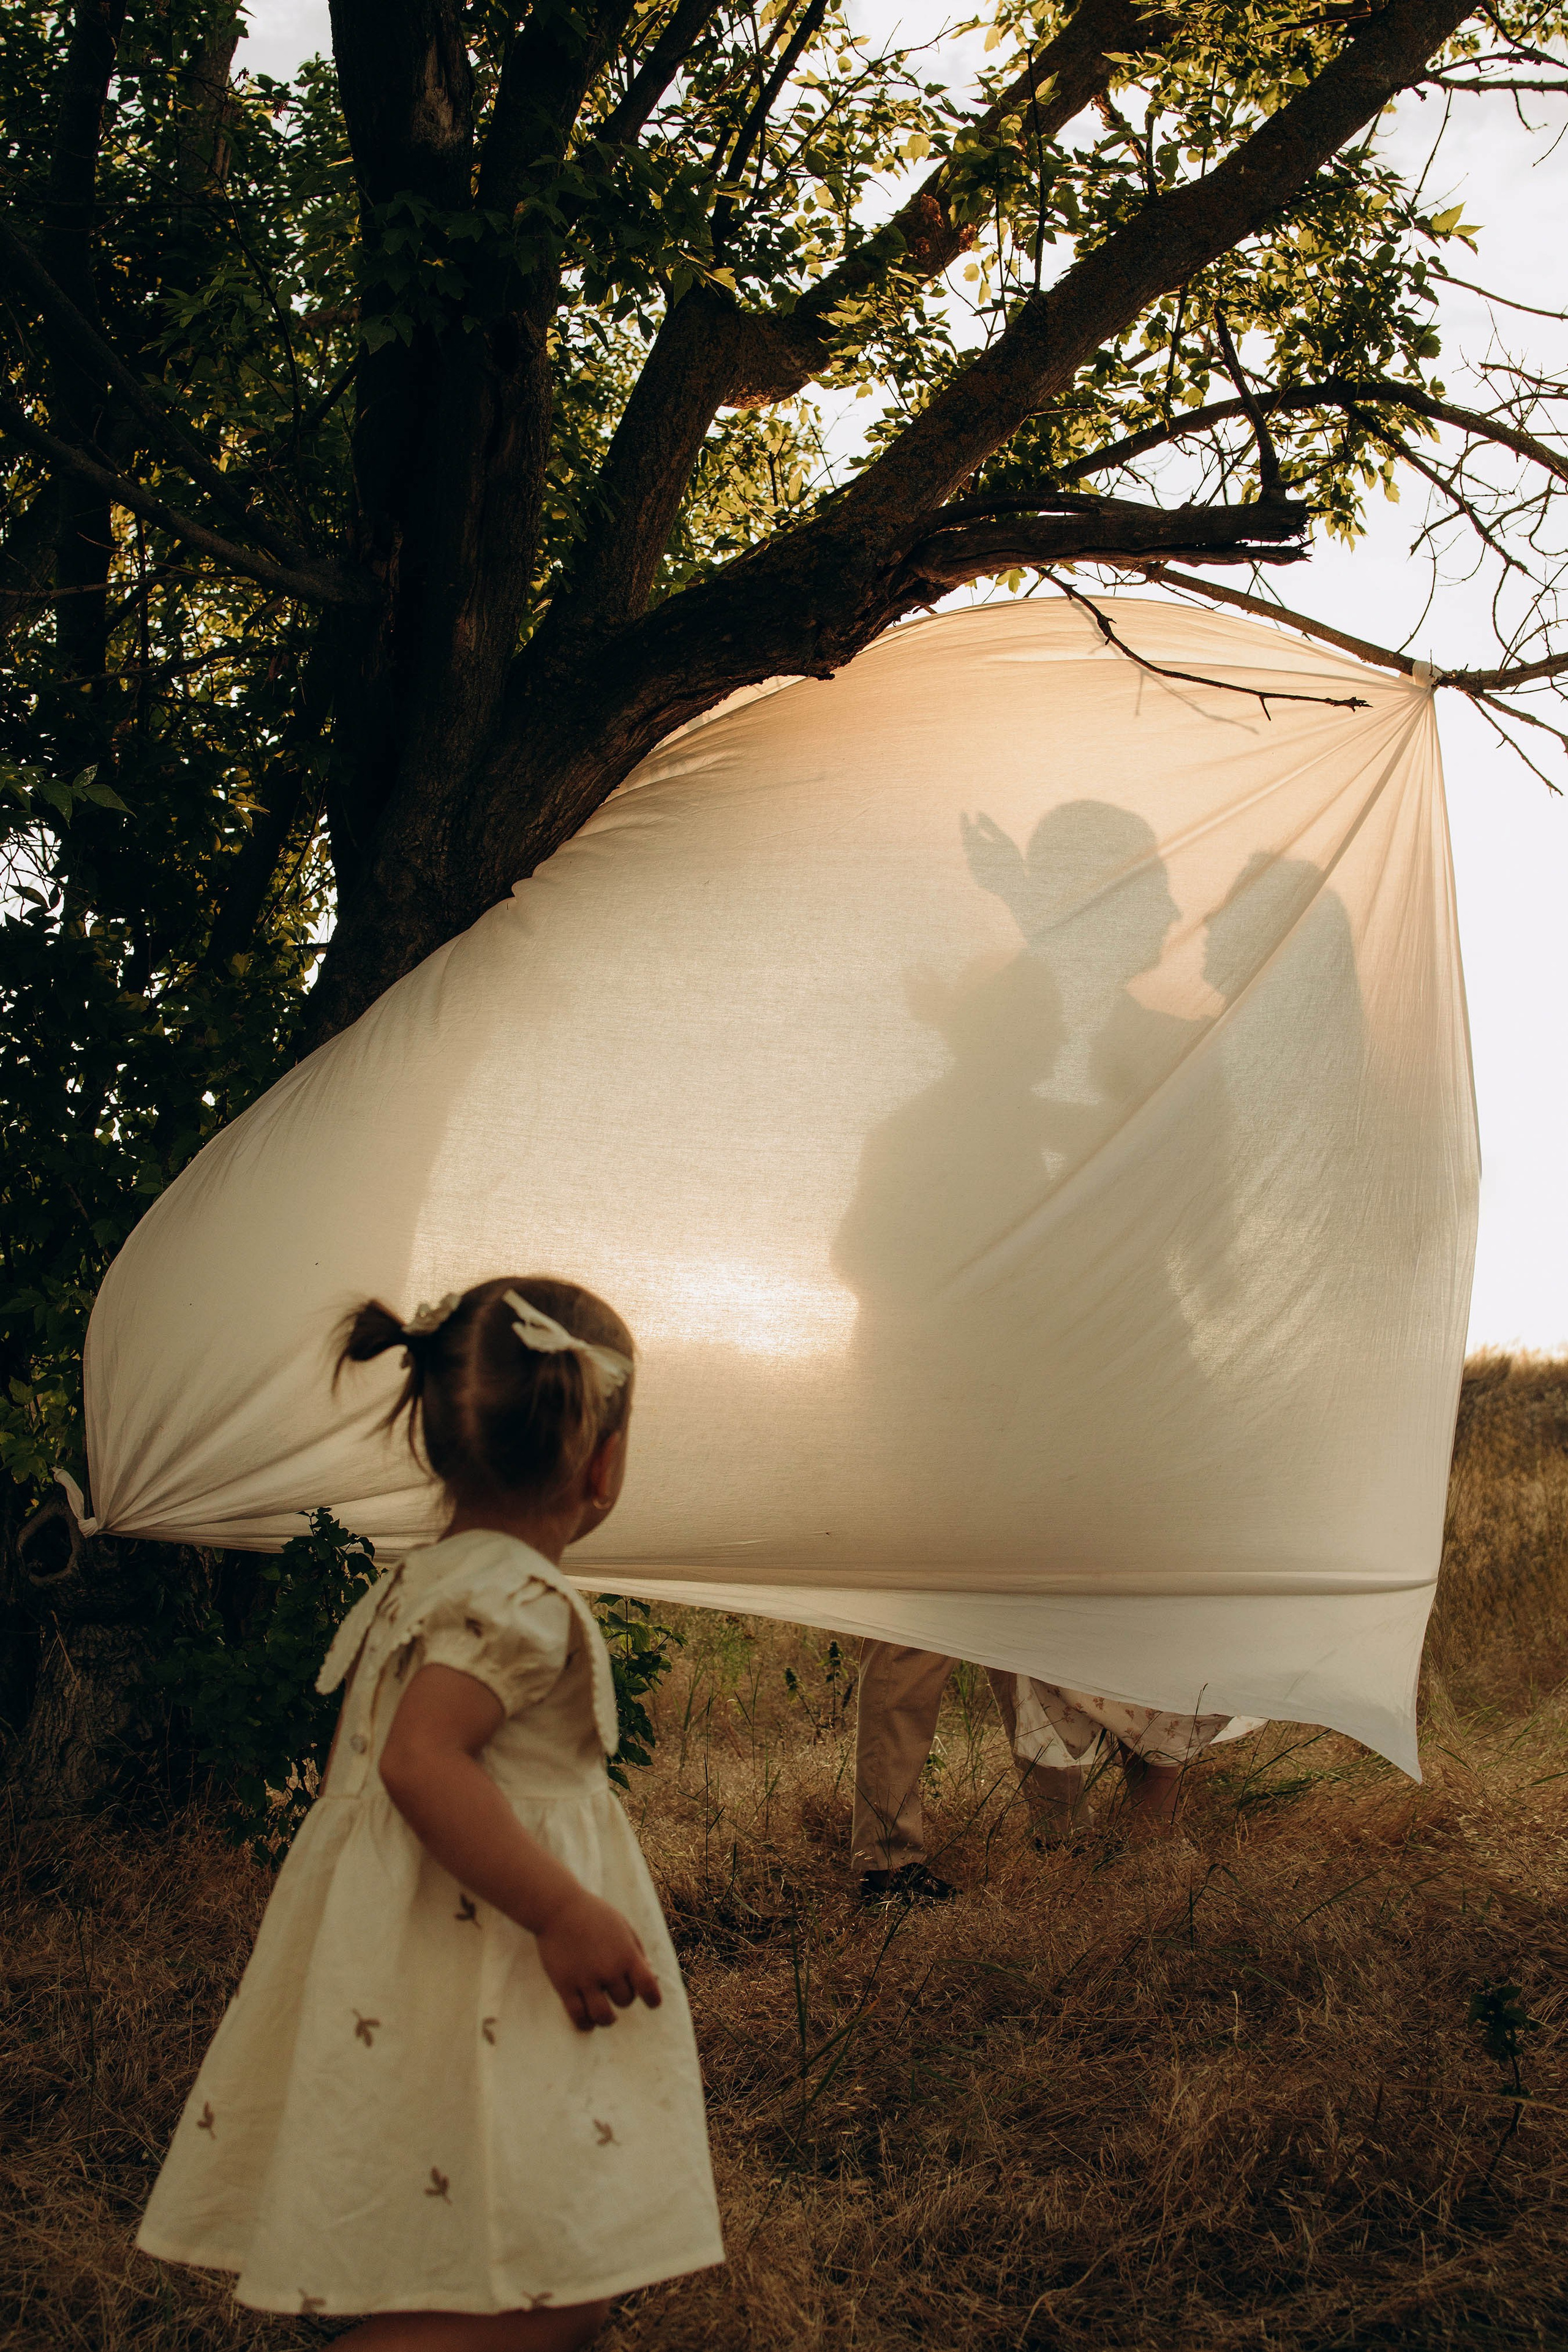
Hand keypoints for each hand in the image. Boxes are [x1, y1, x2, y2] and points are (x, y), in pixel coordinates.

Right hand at [535, 1887, 662, 2031]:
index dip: (653, 2000)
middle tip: (615, 1990)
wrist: (558, 1907)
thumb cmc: (594, 1915)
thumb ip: (637, 1952)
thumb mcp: (623, 1928)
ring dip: (607, 2018)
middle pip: (625, 2000)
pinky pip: (578, 2016)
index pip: (648, 1987)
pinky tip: (588, 2021)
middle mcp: (609, 1970)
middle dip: (624, 1998)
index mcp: (627, 1955)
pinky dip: (585, 2024)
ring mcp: (586, 1979)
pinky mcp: (565, 1985)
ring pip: (603, 2016)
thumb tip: (650, 1977)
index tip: (652, 2003)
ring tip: (605, 2015)